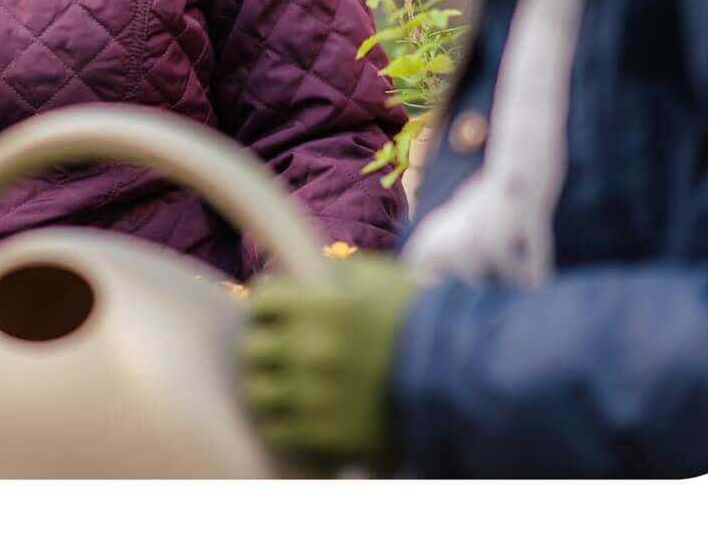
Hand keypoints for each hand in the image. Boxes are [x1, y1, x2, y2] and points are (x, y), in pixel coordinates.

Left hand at [240, 253, 418, 467]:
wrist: (455, 376)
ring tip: (284, 382)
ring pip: (257, 390)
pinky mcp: (324, 434)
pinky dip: (283, 419)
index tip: (279, 312)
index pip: (262, 299)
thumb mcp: (371, 278)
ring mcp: (314, 394)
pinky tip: (299, 411)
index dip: (270, 304)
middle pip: (252, 346)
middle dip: (264, 343)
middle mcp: (309, 348)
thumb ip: (326, 274)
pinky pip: (278, 428)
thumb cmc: (413, 317)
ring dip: (268, 383)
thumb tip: (293, 276)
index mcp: (318, 304)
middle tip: (279, 348)